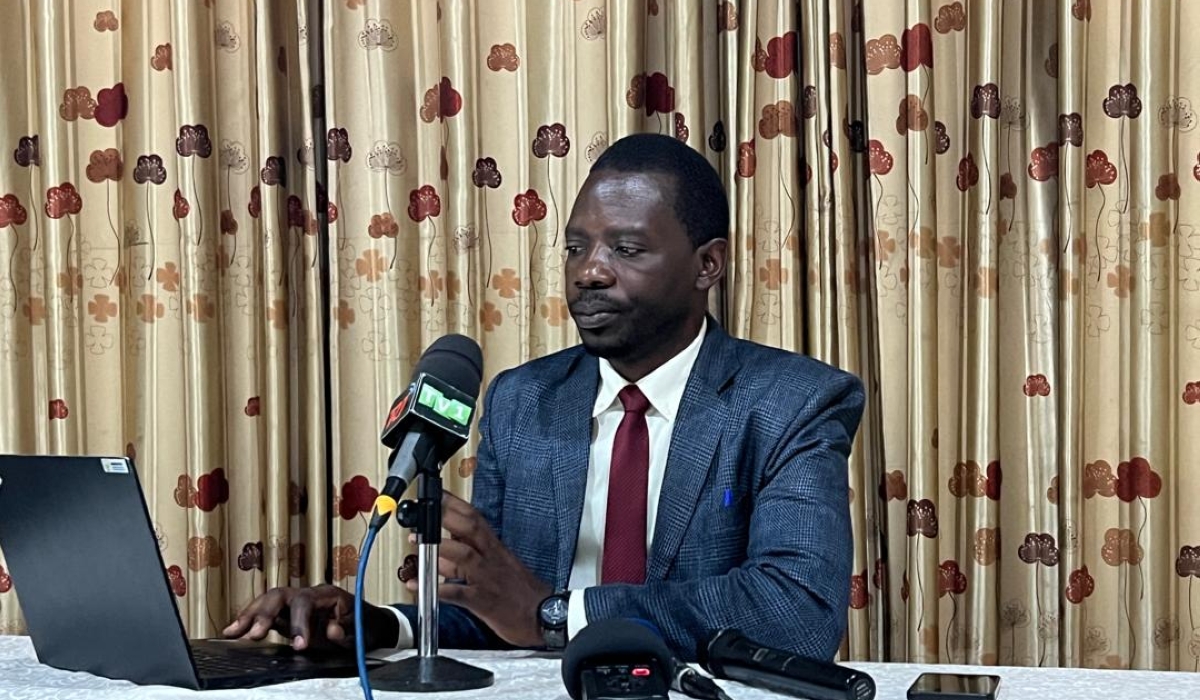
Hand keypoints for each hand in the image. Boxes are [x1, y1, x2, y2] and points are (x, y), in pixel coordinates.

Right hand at [222, 584, 398, 651]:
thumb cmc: (364, 626)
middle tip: (255, 634)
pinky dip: (250, 621)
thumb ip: (346, 631)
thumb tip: (331, 630)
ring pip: (269, 601)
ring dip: (251, 615)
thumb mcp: (361, 632)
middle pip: (281, 595)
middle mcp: (309, 594)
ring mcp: (296, 604)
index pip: (306, 601)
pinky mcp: (288, 616)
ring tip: (233, 632)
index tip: (298, 645)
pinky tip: (233, 631)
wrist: (368, 624)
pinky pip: (267, 614)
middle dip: (265, 613)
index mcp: (328, 595)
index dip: (299, 622)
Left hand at [413, 492, 551, 646]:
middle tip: (423, 509)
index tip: (437, 493)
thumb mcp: (500, 564)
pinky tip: (417, 585)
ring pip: (465, 556)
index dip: (455, 504)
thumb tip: (448, 539)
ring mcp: (487, 579)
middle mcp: (492, 559)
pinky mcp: (483, 602)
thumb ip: (474, 551)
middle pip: (470, 529)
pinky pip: (458, 593)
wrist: (544, 616)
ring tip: (416, 541)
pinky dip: (436, 589)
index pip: (475, 518)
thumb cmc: (521, 591)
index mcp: (495, 548)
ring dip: (440, 546)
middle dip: (446, 516)